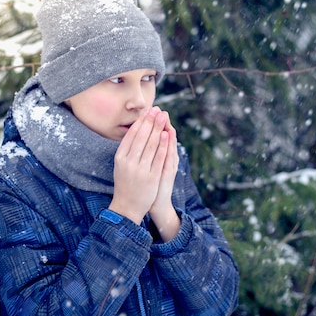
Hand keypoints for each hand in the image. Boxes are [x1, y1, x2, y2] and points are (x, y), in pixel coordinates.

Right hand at [110, 107, 168, 223]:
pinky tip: (166, 135)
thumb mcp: (121, 165)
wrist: (127, 207)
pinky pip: (157, 158)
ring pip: (150, 145)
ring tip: (163, 117)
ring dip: (157, 129)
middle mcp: (128, 162)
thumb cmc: (125, 183)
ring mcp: (139, 170)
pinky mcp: (150, 177)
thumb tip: (136, 130)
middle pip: (141, 137)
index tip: (148, 110)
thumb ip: (127, 149)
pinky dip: (162, 145)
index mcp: (120, 157)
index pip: (131, 135)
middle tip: (157, 109)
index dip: (141, 122)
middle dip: (150, 121)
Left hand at [149, 111, 180, 240]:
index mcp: (163, 158)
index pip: (162, 137)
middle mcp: (168, 160)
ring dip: (167, 129)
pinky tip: (167, 134)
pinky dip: (167, 144)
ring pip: (168, 144)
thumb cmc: (151, 186)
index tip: (154, 111)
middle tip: (160, 109)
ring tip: (165, 116)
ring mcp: (169, 165)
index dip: (158, 125)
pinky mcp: (168, 173)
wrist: (156, 205)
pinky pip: (169, 155)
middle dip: (162, 124)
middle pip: (166, 138)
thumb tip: (146, 140)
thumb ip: (151, 154)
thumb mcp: (151, 168)